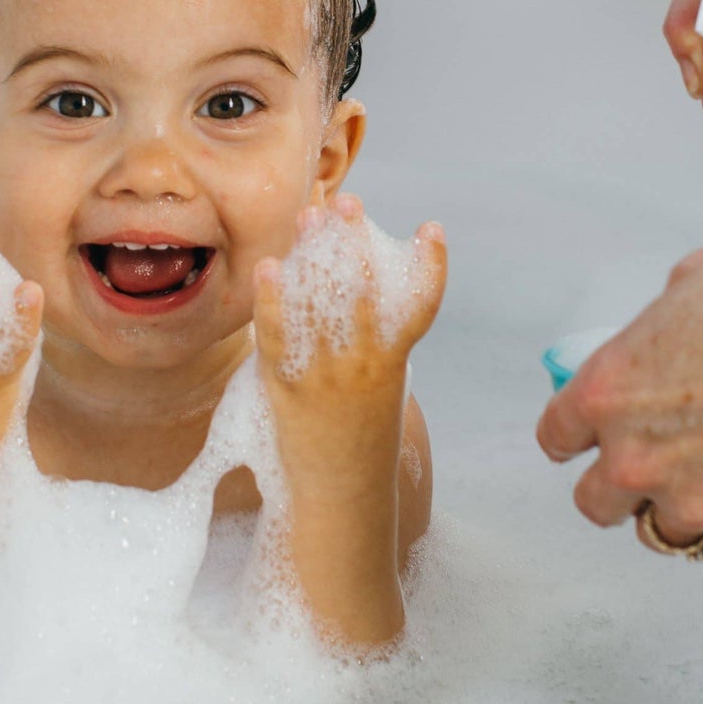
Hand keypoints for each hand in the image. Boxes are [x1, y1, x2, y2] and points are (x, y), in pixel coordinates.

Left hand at [253, 196, 445, 478]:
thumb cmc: (360, 446)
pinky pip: (276, 337)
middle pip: (362, 290)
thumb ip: (373, 350)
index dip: (431, 267)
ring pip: (320, 303)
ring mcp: (324, 376)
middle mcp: (363, 365)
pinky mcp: (286, 390)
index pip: (420, 308)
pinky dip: (273, 301)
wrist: (339, 501)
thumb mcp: (381, 394)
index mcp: (394, 365)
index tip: (432, 230)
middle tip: (348, 202)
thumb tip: (348, 294)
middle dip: (354, 242)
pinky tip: (270, 269)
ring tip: (310, 216)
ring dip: (313, 255)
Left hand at [536, 245, 702, 542]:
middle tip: (648, 461)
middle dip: (616, 485)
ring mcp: (695, 498)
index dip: (573, 435)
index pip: (556, 436)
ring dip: (677, 504)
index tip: (585, 437)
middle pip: (593, 501)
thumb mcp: (701, 278)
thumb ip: (661, 321)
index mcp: (611, 391)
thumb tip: (666, 334)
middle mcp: (639, 455)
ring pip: (660, 527)